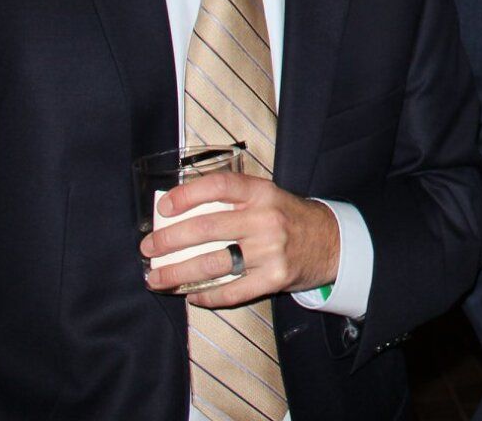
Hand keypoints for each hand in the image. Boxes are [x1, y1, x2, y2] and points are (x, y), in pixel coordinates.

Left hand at [141, 171, 339, 308]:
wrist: (333, 242)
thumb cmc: (291, 218)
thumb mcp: (268, 198)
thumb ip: (233, 202)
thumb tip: (180, 214)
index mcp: (262, 193)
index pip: (219, 186)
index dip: (187, 195)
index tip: (163, 208)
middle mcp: (265, 219)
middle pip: (206, 227)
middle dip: (169, 240)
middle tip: (148, 249)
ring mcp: (271, 250)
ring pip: (213, 263)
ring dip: (177, 274)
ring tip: (157, 278)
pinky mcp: (275, 278)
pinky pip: (232, 291)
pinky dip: (207, 296)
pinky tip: (193, 296)